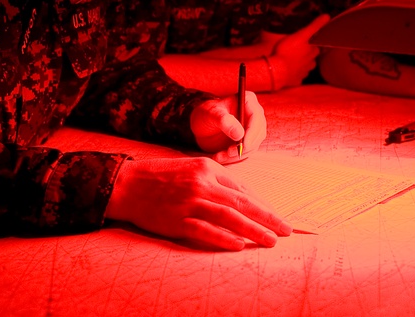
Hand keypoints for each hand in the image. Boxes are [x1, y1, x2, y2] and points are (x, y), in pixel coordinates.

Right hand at [105, 156, 292, 250]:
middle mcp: (202, 184)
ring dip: (254, 230)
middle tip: (286, 230)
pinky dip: (224, 238)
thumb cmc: (161, 176)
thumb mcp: (191, 169)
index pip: (243, 188)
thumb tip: (243, 198)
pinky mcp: (177, 220)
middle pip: (243, 202)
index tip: (277, 217)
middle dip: (268, 218)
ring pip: (230, 217)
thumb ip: (216, 181)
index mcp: (207, 168)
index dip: (263, 204)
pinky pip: (205, 231)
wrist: (127, 184)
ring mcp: (190, 203)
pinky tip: (239, 245)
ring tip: (271, 240)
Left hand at [190, 92, 266, 163]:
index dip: (252, 132)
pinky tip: (220, 157)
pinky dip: (234, 158)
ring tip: (219, 156)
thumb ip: (224, 121)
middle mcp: (254, 114)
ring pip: (253, 145)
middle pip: (258, 133)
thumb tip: (240, 134)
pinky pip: (246, 152)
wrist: (202, 125)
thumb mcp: (211, 114)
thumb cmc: (205, 114)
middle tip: (228, 153)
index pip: (256, 117)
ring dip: (237, 154)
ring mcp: (253, 128)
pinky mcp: (249, 140)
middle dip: (245, 146)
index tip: (244, 145)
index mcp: (247, 100)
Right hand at [268, 14, 331, 88]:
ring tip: (295, 61)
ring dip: (303, 65)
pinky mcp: (295, 81)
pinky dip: (295, 75)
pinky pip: (297, 78)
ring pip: (306, 68)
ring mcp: (303, 73)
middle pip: (312, 59)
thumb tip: (327, 16)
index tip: (308, 42)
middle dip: (308, 55)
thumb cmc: (288, 50)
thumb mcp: (302, 34)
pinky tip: (290, 72)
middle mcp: (310, 64)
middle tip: (300, 51)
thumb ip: (315, 26)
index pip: (317, 47)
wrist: (277, 70)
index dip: (313, 44)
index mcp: (313, 52)